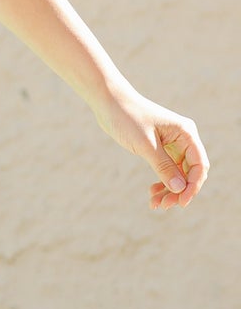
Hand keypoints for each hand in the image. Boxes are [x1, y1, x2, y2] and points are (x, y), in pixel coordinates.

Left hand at [91, 85, 209, 210]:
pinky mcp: (159, 147)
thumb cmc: (128, 118)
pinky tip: (152, 192)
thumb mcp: (146, 145)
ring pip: (177, 173)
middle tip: (163, 206)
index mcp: (185, 133)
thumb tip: (179, 188)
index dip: (192, 186)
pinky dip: (161, 182)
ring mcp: (172, 143)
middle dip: (179, 191)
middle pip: (189, 172)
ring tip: (155, 204)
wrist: (109, 102)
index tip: (180, 202)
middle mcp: (183, 138)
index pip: (198, 165)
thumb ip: (163, 166)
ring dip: (169, 189)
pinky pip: (166, 169)